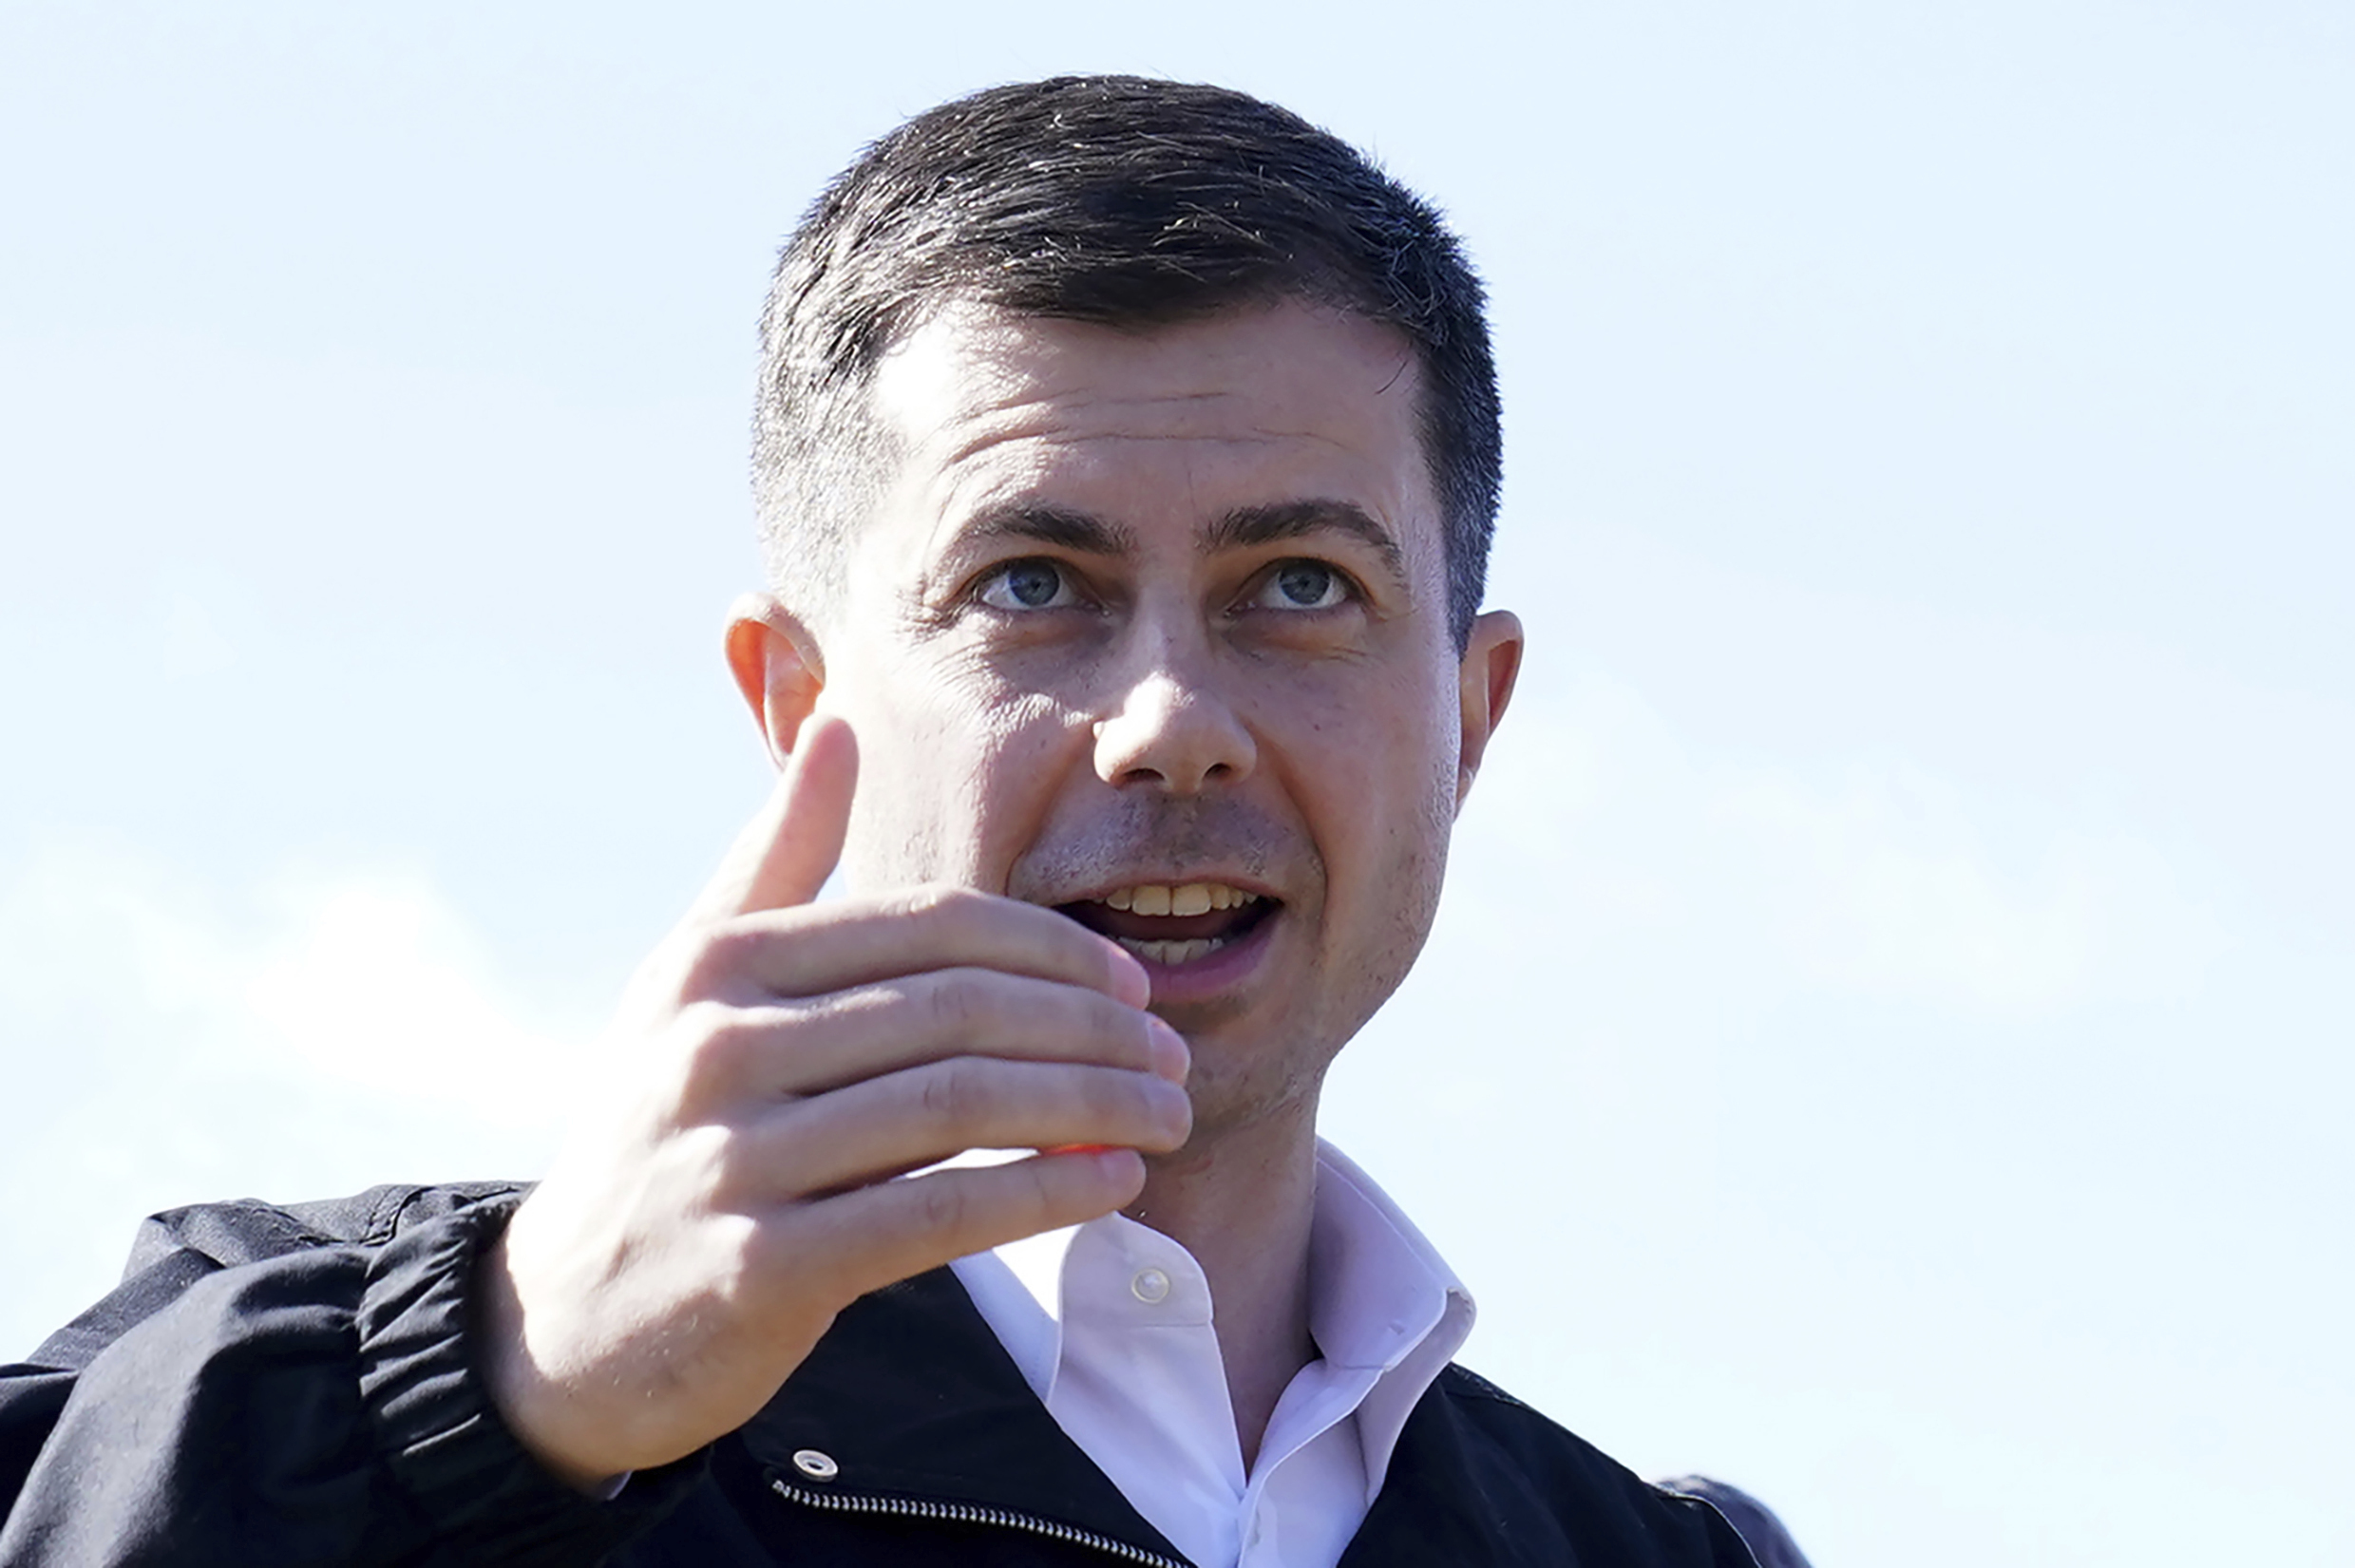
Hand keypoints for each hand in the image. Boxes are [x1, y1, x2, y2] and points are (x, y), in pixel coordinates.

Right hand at [477, 717, 1190, 1487]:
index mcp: (716, 964)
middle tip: (1172, 1055)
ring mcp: (732, 1158)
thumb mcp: (691, 982)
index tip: (1130, 982)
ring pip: (960, 1106)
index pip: (930, 927)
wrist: (566, 1321)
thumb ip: (775, 857)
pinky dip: (1041, 1192)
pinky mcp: (759, 1267)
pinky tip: (1111, 1182)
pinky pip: (937, 1214)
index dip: (1052, 948)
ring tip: (1169, 1115)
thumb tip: (839, 726)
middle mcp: (715, 1046)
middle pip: (959, 1011)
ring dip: (1091, 1106)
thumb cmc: (662, 1126)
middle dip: (1093, 1029)